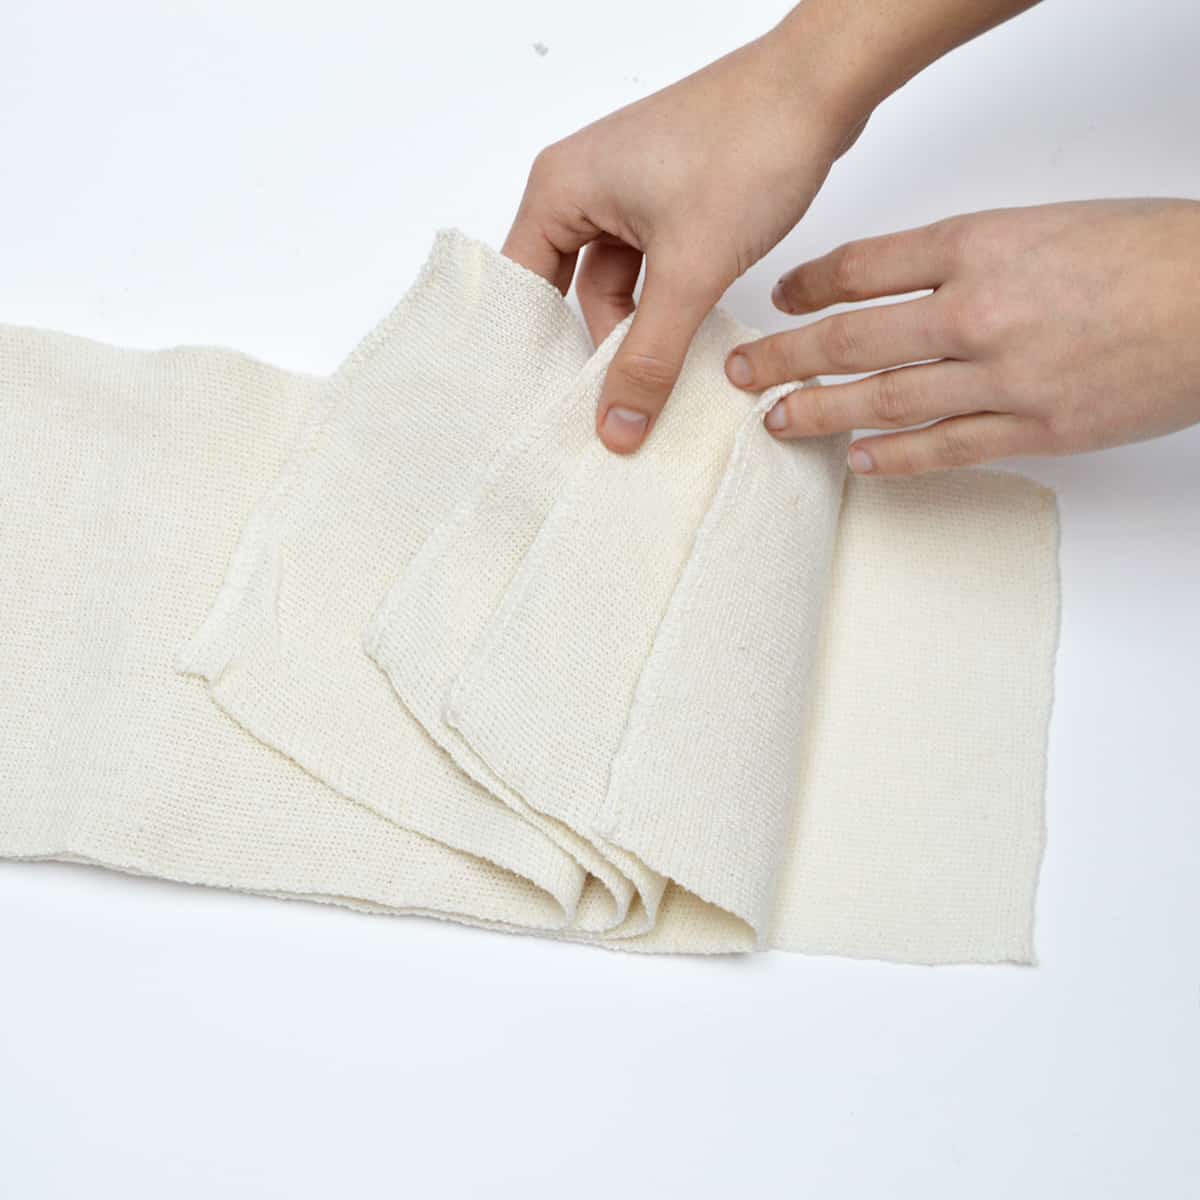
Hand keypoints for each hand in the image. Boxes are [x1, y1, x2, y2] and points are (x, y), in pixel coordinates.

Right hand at [503, 23, 867, 452]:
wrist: (821, 87)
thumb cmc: (747, 146)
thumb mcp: (690, 270)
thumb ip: (650, 356)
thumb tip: (618, 427)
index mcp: (560, 189)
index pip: (521, 288)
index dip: (535, 351)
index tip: (555, 410)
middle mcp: (583, 187)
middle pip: (568, 292)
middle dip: (598, 346)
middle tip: (614, 412)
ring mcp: (627, 193)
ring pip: (617, 286)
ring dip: (640, 330)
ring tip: (660, 386)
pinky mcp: (667, 199)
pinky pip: (650, 269)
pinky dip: (667, 306)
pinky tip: (687, 345)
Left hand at [727, 198, 1199, 472]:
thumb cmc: (1147, 252)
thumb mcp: (1043, 225)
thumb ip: (967, 258)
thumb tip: (904, 291)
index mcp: (979, 245)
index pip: (863, 268)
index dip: (809, 286)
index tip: (781, 299)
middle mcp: (976, 312)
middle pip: (851, 339)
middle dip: (784, 357)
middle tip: (740, 371)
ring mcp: (1001, 378)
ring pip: (883, 400)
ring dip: (819, 412)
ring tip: (776, 421)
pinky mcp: (1034, 430)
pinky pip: (944, 449)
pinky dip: (893, 457)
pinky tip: (856, 460)